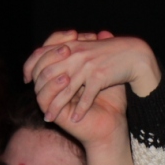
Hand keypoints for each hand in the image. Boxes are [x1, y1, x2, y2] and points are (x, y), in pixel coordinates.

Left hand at [24, 31, 160, 123]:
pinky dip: (80, 109)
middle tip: (41, 109)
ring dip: (57, 106)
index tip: (28, 82)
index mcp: (71, 46)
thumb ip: (71, 52)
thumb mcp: (89, 47)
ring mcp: (87, 66)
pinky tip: (75, 119)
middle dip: (44, 94)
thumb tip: (53, 60)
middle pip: (51, 76)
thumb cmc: (113, 53)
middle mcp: (75, 54)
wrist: (135, 56)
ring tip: (51, 118)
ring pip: (66, 89)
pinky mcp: (99, 77)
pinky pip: (86, 96)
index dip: (31, 68)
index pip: (42, 54)